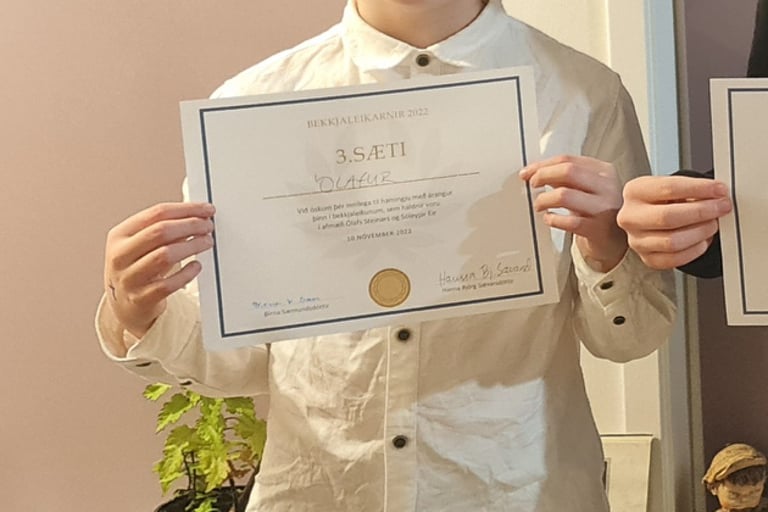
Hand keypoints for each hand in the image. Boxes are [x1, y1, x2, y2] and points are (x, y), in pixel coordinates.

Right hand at [104, 202, 214, 338]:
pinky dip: (186, 273)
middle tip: (208, 226)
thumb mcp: (141, 245)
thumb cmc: (138, 268)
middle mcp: (120, 256)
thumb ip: (164, 230)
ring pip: (165, 255)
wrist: (125, 306)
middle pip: (160, 232)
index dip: (186, 209)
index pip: (156, 214)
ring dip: (191, 246)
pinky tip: (196, 266)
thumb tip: (198, 216)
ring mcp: (129, 279)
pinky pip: (169, 284)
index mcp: (119, 236)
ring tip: (207, 242)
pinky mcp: (141, 299)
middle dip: (190, 225)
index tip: (206, 209)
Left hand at [520, 155, 625, 271]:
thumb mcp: (586, 188)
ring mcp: (603, 208)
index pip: (568, 160)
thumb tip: (533, 172)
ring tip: (539, 205)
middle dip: (543, 176)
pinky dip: (553, 219)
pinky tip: (549, 219)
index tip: (528, 172)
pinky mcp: (597, 229)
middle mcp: (606, 187)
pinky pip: (568, 221)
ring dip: (544, 199)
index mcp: (603, 171)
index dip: (542, 165)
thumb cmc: (598, 211)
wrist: (616, 240)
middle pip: (568, 171)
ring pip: (564, 195)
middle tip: (533, 185)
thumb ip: (563, 178)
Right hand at [616, 175, 731, 268]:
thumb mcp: (672, 187)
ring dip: (700, 232)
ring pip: (671, 242)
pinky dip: (694, 250)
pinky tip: (702, 240)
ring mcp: (636, 240)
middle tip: (721, 208)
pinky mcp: (647, 258)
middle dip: (701, 212)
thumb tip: (718, 195)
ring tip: (711, 224)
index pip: (668, 189)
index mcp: (635, 192)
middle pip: (667, 217)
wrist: (649, 217)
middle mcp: (630, 217)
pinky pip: (674, 260)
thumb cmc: (662, 201)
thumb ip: (692, 189)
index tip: (719, 190)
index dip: (699, 189)